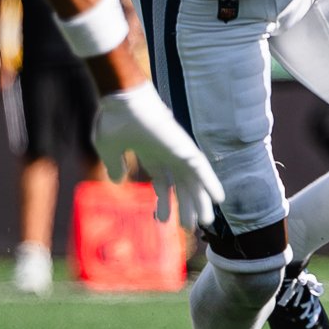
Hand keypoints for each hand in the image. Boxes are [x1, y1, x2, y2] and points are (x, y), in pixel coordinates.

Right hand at [93, 85, 222, 231]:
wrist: (122, 101)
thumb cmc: (114, 119)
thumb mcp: (109, 148)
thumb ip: (115, 165)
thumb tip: (117, 181)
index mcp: (150, 154)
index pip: (162, 183)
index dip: (163, 201)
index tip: (161, 220)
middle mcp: (167, 155)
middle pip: (180, 186)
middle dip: (184, 206)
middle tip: (189, 227)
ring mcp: (177, 151)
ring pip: (193, 182)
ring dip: (200, 201)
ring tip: (206, 222)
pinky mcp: (184, 148)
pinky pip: (202, 169)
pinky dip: (211, 183)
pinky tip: (219, 199)